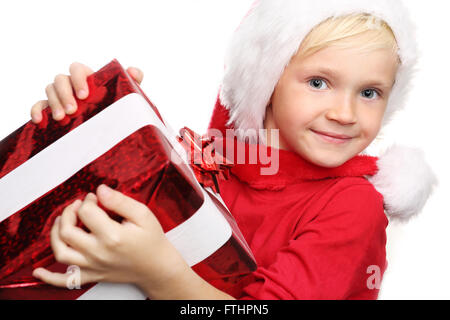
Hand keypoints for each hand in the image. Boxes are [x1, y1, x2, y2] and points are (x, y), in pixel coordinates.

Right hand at [30, 62, 143, 122]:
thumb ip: (133, 81)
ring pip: (49, 90)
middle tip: (73, 110)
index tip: (84, 95)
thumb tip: (135, 72)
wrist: (112, 126)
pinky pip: (39, 105)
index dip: (78, 79)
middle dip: (64, 94)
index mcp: (88, 78)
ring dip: (53, 103)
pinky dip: (36, 110)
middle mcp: (71, 84)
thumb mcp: (127, 95)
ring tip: (62, 118)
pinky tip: (39, 120)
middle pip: (60, 79)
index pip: (77, 69)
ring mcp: (60, 96)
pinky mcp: (51, 109)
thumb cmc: (118, 106)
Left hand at [32, 184, 188, 295]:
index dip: (88, 200)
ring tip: (62, 222)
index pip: (87, 212)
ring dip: (56, 234)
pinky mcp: (92, 275)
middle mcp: (99, 253)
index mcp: (112, 236)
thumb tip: (100, 190)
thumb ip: (120, 201)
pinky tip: (37, 271)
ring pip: (61, 252)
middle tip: (78, 205)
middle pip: (68, 230)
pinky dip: (48, 277)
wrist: (157, 267)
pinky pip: (65, 281)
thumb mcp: (143, 214)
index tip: (96, 197)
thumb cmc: (152, 240)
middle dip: (69, 212)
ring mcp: (93, 266)